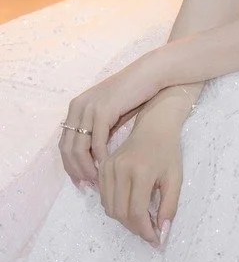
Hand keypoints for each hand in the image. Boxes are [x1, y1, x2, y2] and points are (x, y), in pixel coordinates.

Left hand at [58, 54, 168, 186]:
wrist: (151, 75)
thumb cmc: (136, 94)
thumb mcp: (112, 111)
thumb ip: (101, 128)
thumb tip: (98, 151)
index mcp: (76, 108)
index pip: (64, 143)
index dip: (69, 165)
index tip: (81, 181)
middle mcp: (77, 108)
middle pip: (67, 147)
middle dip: (75, 170)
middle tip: (87, 186)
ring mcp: (88, 108)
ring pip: (78, 146)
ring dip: (87, 167)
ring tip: (98, 180)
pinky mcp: (102, 110)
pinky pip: (96, 140)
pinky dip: (100, 156)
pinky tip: (108, 166)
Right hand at [93, 100, 184, 245]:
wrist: (153, 129)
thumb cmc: (168, 154)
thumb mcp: (175, 180)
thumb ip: (169, 206)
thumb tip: (163, 232)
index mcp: (140, 172)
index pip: (135, 211)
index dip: (144, 230)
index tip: (156, 240)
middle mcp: (119, 170)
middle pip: (119, 212)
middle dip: (134, 228)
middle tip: (149, 235)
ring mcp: (107, 168)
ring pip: (109, 206)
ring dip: (124, 221)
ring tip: (142, 224)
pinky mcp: (103, 167)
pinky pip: (104, 196)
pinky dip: (115, 208)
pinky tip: (130, 211)